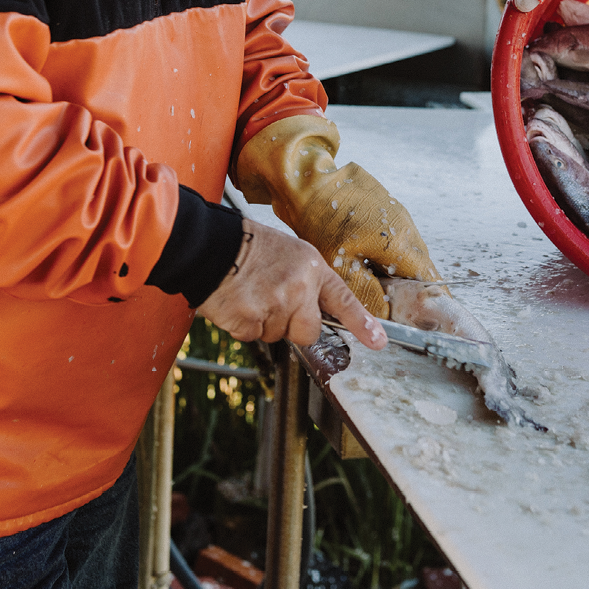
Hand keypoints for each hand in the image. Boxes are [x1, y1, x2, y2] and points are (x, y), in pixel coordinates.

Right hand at [196, 218, 387, 349]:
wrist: (210, 246)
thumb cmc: (247, 247)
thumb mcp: (288, 253)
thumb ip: (305, 281)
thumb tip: (312, 310)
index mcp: (311, 268)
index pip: (342, 300)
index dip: (362, 323)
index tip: (378, 341)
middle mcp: (298, 288)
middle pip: (308, 331)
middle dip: (293, 325)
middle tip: (272, 301)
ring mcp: (275, 306)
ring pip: (277, 335)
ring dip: (263, 322)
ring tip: (250, 293)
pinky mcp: (250, 321)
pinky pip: (252, 336)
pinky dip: (243, 325)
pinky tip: (236, 301)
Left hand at [234, 114, 439, 319]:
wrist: (307, 179)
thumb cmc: (320, 218)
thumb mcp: (341, 266)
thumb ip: (367, 294)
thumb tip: (383, 315)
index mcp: (400, 242)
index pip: (428, 279)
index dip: (429, 300)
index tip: (427, 315)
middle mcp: (405, 225)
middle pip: (418, 266)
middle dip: (408, 287)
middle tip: (393, 303)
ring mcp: (396, 212)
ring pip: (405, 251)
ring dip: (395, 268)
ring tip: (375, 281)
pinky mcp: (384, 206)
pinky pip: (393, 236)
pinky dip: (385, 252)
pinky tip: (364, 257)